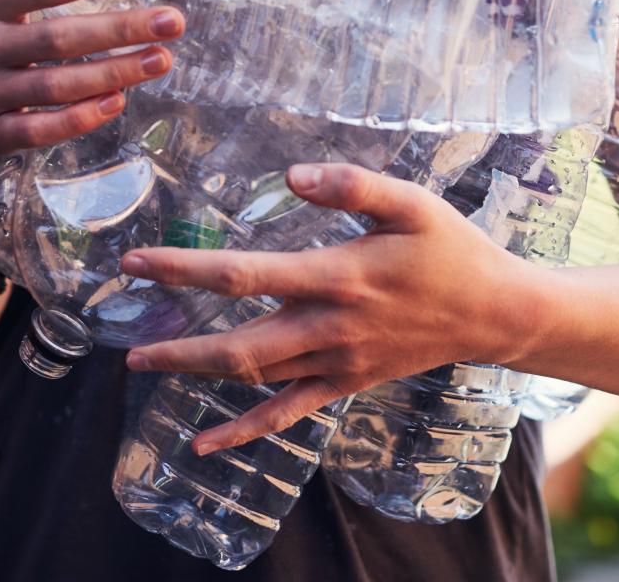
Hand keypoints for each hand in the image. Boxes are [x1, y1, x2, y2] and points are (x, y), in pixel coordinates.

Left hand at [120, 163, 538, 454]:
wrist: (492, 314)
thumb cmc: (451, 250)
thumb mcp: (412, 203)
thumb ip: (353, 185)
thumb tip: (291, 176)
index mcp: (338, 276)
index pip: (245, 274)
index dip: (186, 270)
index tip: (137, 263)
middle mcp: (330, 326)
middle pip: (238, 343)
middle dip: (177, 343)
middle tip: (126, 339)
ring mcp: (336, 362)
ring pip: (255, 378)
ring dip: (197, 374)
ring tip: (146, 366)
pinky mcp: (345, 382)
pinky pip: (287, 414)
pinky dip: (243, 431)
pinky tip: (205, 443)